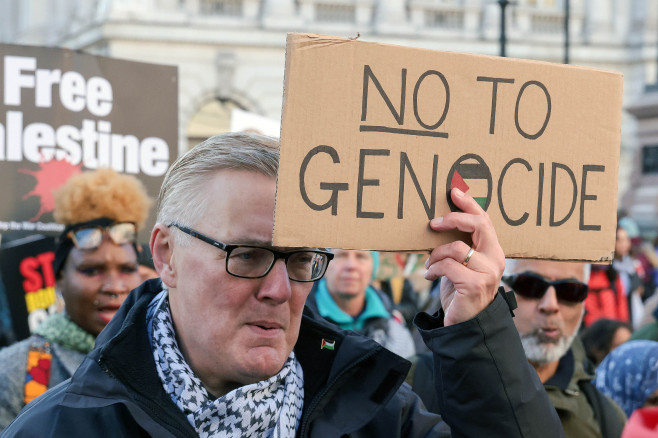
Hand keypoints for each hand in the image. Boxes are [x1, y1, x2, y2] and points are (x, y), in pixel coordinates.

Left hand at [424, 188, 504, 325]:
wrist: (465, 324)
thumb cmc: (460, 290)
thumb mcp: (461, 264)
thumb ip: (458, 245)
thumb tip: (439, 221)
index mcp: (493, 251)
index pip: (484, 220)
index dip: (470, 203)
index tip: (454, 191)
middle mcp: (495, 260)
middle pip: (478, 225)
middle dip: (453, 218)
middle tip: (434, 223)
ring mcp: (487, 273)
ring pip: (455, 247)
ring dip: (436, 255)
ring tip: (430, 265)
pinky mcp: (474, 285)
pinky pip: (447, 266)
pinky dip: (434, 269)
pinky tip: (430, 275)